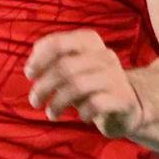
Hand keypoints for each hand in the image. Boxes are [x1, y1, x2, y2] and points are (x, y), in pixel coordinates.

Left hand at [25, 29, 145, 139]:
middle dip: (44, 86)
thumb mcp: (72, 70)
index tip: (30, 75)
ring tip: (51, 113)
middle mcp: (104, 55)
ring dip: (57, 103)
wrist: (128, 106)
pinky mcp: (123, 99)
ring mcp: (116, 76)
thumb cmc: (91, 86)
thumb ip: (53, 63)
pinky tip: (81, 117)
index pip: (58, 43)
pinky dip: (82, 112)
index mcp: (90, 42)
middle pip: (65, 67)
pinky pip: (95, 104)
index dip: (39, 59)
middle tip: (35, 101)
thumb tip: (31, 68)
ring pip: (78, 85)